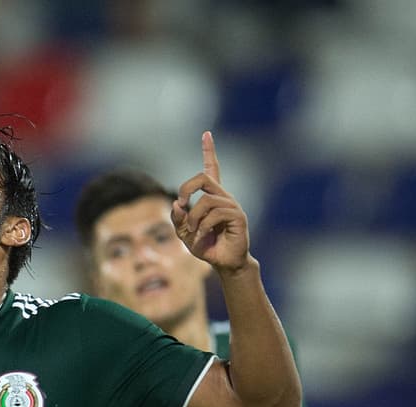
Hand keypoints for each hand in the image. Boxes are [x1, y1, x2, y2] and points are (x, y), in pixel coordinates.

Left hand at [171, 131, 251, 272]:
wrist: (224, 263)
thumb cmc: (206, 246)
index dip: (209, 151)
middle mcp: (224, 197)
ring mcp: (232, 205)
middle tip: (180, 202)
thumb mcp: (184, 233)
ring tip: (192, 232)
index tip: (206, 134)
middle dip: (186, 188)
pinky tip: (201, 236)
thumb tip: (177, 204)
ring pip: (206, 201)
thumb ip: (177, 218)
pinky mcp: (238, 217)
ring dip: (193, 218)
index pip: (212, 169)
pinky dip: (202, 226)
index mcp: (212, 197)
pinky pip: (215, 214)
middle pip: (204, 177)